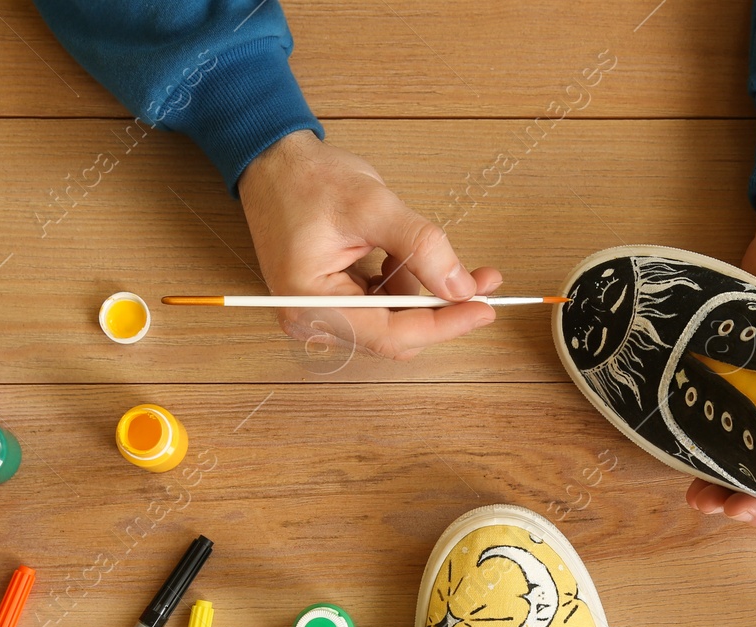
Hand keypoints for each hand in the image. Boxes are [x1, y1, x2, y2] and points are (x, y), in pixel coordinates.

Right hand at [237, 130, 502, 360]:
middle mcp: (310, 320)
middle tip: (478, 280)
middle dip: (438, 308)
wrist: (272, 162)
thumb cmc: (307, 179)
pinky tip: (392, 254)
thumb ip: (421, 246)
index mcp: (312, 303)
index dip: (443, 324)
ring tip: (412, 247)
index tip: (483, 309)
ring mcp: (317, 315)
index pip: (392, 334)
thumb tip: (460, 286)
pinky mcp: (328, 304)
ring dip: (417, 292)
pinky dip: (398, 286)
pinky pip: (378, 308)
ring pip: (391, 323)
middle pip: (394, 336)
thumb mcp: (372, 206)